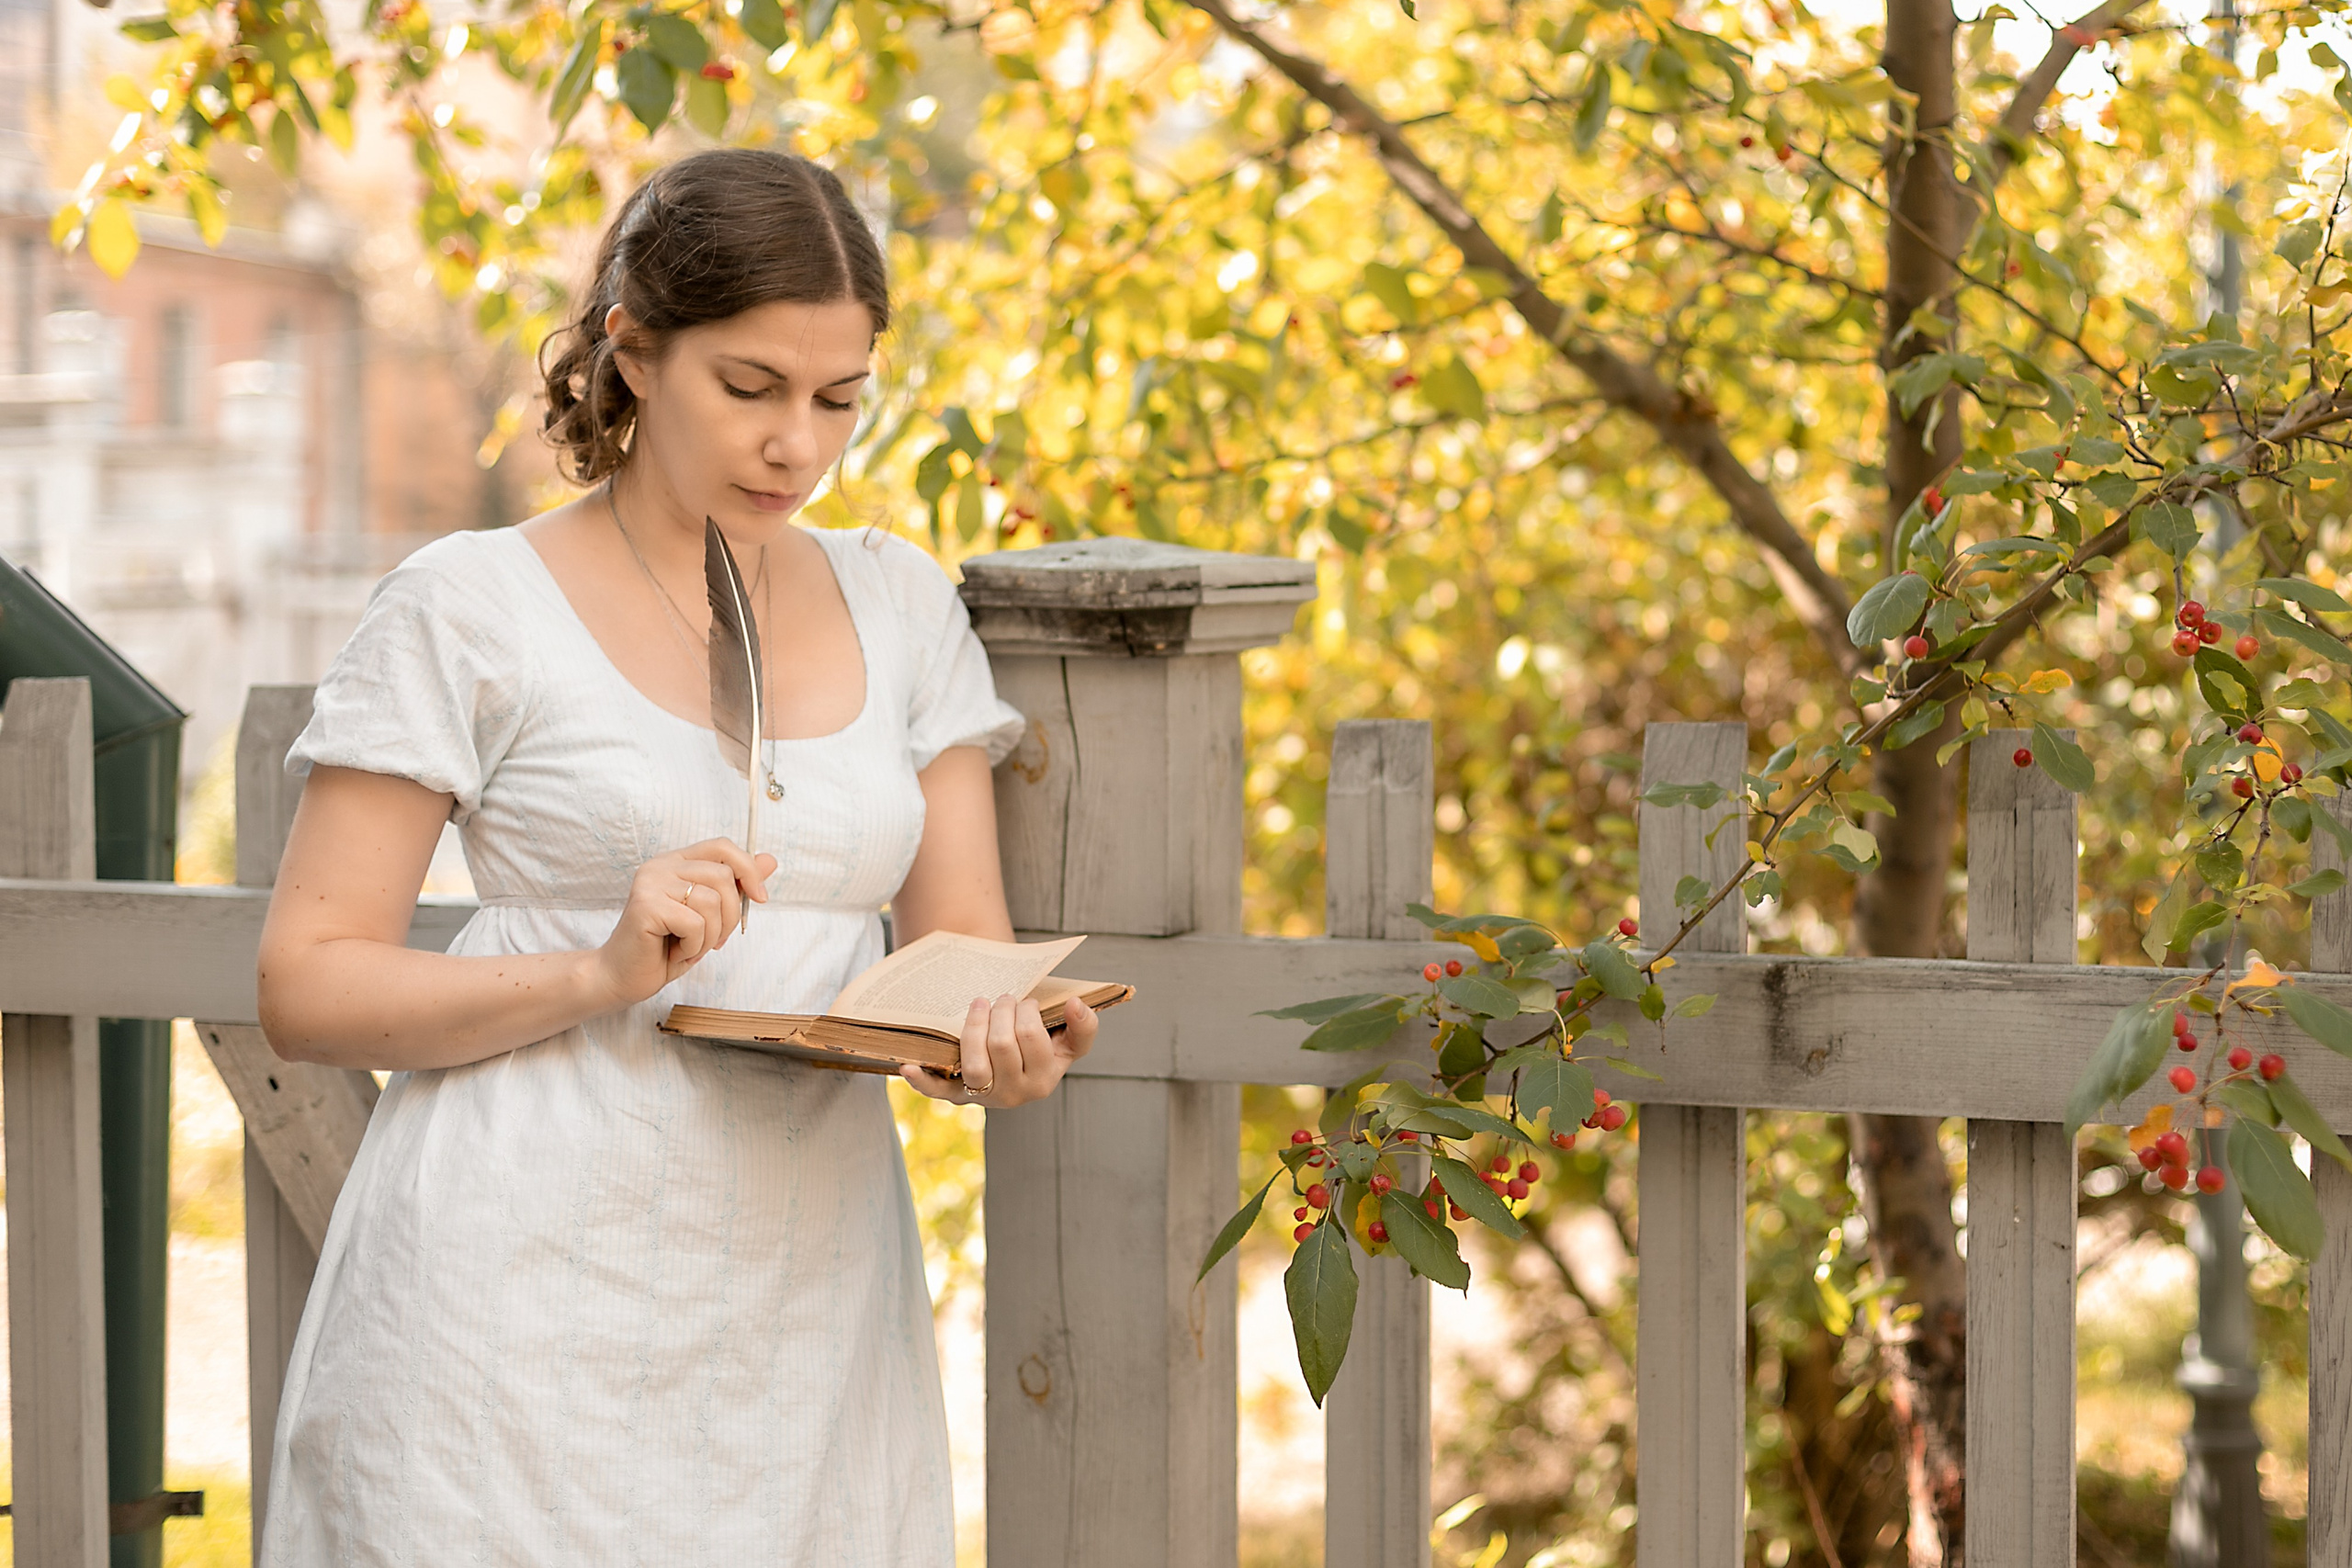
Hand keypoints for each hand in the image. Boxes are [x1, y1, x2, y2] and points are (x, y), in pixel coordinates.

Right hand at [591, 839, 776, 1007]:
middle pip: (723, 876)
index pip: (722, 847)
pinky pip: (695, 924)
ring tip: (689, 947)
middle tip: (713, 940)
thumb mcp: (709, 916)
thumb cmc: (666, 947)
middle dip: (730, 916)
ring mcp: (650, 883)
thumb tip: (770, 860)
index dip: (748, 870)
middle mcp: (661, 866)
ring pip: (712, 902)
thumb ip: (736, 887)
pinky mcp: (646, 906)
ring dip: (710, 936)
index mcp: (676, 863)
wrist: (623, 977)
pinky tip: (675, 952)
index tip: (759, 899)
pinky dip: (694, 947)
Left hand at [900, 992, 1097, 1108]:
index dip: (1025, 1011)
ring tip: (979, 1005)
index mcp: (1044, 1081)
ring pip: (973, 1063)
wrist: (1017, 1064)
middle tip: (1003, 997)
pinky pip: (938, 1091)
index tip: (1026, 1001)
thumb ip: (1084, 1026)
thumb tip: (1076, 1004)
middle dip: (1001, 1010)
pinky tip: (907, 1066)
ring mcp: (984, 1096)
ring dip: (973, 1026)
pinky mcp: (957, 1096)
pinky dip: (921, 1080)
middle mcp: (1014, 1095)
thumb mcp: (1071, 1040)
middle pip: (1001, 1045)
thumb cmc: (1044, 1045)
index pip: (1030, 1036)